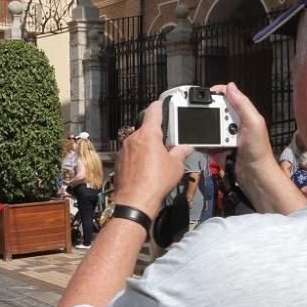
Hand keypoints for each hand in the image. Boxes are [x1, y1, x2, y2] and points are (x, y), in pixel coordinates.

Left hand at [111, 100, 190, 218]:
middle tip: (168, 142)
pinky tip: (147, 168)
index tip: (164, 104)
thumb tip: (186, 148)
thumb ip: (181, 152)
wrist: (135, 201)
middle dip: (157, 133)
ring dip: (147, 146)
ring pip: (138, 142)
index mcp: (148, 134)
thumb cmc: (155, 182)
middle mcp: (133, 139)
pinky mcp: (119, 162)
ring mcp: (124, 150)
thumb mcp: (176, 165)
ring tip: (158, 159)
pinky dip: (139, 157)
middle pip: (146, 128)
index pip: (153, 111)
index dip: (160, 105)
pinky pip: (131, 154)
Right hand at [209, 83, 274, 184]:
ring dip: (205, 128)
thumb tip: (230, 86)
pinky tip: (198, 139)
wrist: (252, 174)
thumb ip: (243, 104)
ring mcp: (223, 135)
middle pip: (214, 110)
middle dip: (208, 112)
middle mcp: (232, 123)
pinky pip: (204, 140)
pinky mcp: (215, 147)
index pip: (228, 97)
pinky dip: (200, 140)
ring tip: (211, 135)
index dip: (217, 93)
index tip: (207, 94)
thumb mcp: (254, 122)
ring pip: (207, 125)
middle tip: (207, 117)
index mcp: (242, 114)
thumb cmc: (258, 150)